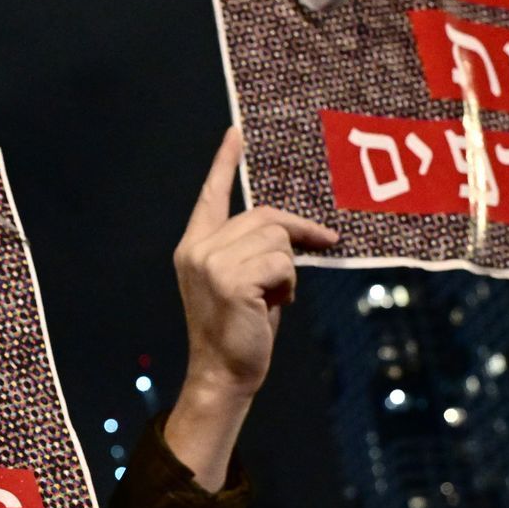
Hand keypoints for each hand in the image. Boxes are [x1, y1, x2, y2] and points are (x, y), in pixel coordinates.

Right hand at [164, 126, 337, 488]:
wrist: (223, 373)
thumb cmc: (239, 329)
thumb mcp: (243, 280)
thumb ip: (253, 250)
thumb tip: (290, 230)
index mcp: (194, 245)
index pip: (211, 196)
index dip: (223, 163)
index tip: (234, 134)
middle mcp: (198, 248)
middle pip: (264, 218)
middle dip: (296, 236)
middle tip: (314, 254)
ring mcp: (212, 263)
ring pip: (278, 241)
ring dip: (288, 269)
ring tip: (273, 297)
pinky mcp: (232, 280)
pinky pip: (283, 264)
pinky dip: (289, 284)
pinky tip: (274, 304)